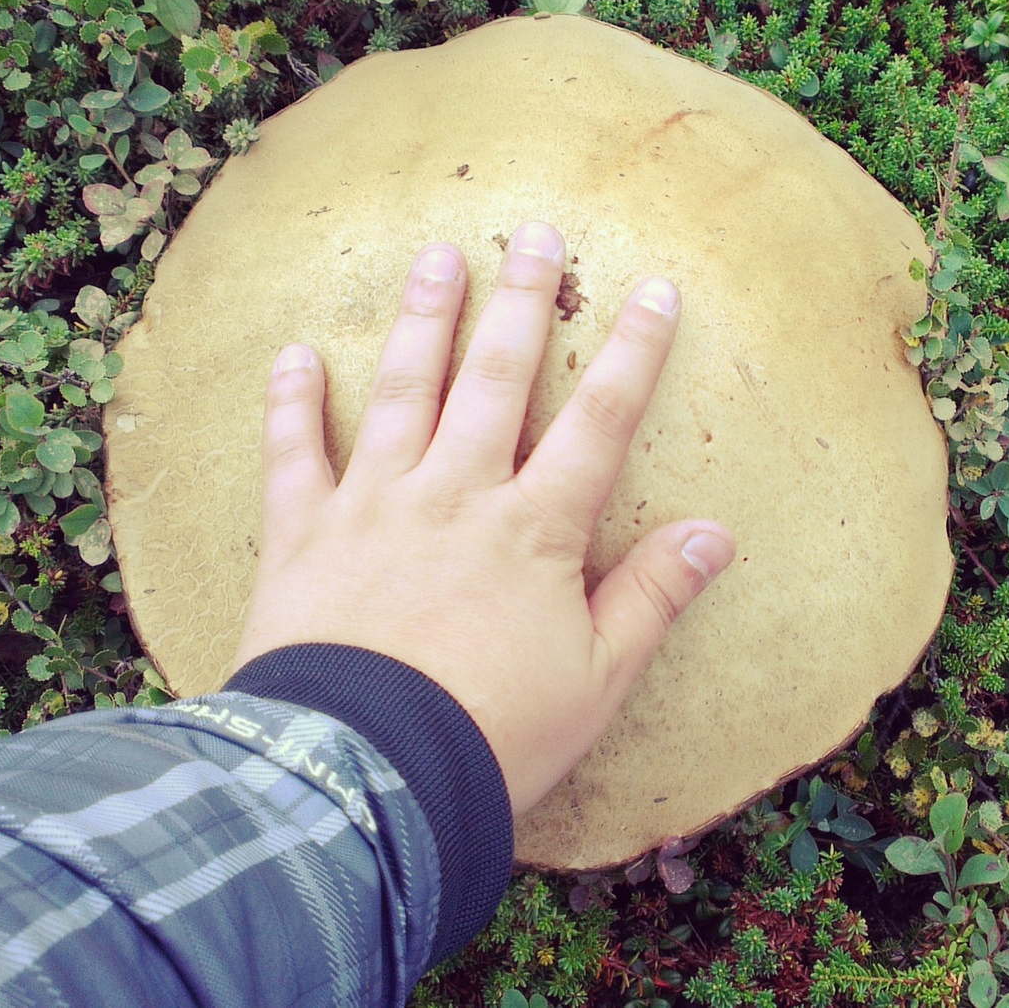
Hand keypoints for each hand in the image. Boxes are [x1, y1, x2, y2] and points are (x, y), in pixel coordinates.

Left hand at [232, 221, 735, 815]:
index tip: (655, 290)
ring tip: (436, 257)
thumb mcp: (597, 679)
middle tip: (533, 234)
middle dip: (519, 303)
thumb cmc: (492, 734)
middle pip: (495, 380)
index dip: (633, 353)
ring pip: (402, 392)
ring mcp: (374, 507)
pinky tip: (297, 354)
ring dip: (421, 321)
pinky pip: (294, 454)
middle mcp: (455, 496)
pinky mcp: (303, 535)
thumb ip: (651, 598)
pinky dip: (293, 403)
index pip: (599, 422)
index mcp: (534, 530)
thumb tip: (715, 532)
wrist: (364, 774)